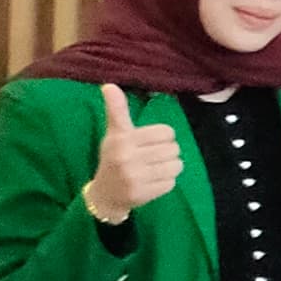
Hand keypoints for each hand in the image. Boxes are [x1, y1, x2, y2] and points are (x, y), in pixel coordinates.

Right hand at [81, 83, 182, 222]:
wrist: (104, 195)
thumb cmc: (113, 158)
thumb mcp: (114, 133)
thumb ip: (116, 110)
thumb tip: (109, 85)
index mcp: (122, 139)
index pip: (167, 132)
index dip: (163, 137)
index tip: (150, 142)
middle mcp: (127, 158)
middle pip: (174, 149)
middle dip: (167, 153)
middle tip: (151, 158)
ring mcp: (135, 177)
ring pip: (176, 165)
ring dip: (169, 167)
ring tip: (153, 169)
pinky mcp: (143, 194)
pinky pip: (172, 183)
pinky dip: (165, 182)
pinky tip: (150, 182)